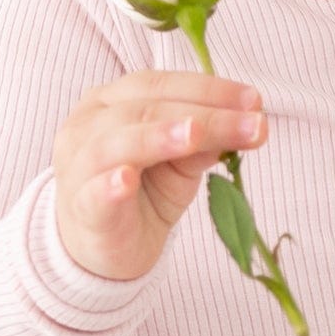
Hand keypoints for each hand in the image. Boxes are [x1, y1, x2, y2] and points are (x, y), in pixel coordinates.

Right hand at [50, 70, 267, 282]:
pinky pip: (93, 194)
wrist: (102, 250)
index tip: (255, 100)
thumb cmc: (141, 194)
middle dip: (203, 115)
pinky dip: (110, 185)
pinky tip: (128, 179)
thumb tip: (246, 124)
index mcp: (112, 102)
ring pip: (117, 143)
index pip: (160, 85)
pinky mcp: (81, 209)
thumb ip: (204, 143)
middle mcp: (88, 125)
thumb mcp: (181, 164)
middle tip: (252, 123)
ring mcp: (79, 166)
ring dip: (158, 136)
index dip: (207, 89)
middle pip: (146, 110)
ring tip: (195, 135)